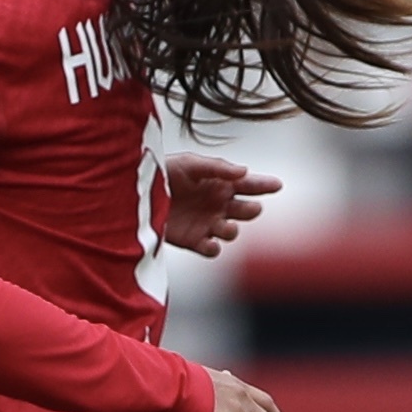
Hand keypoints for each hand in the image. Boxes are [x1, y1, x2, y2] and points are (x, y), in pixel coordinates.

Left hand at [164, 154, 281, 257]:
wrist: (136, 193)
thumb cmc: (163, 173)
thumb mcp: (189, 163)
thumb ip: (218, 167)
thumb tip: (244, 171)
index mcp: (220, 184)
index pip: (249, 186)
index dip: (264, 185)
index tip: (275, 184)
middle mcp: (218, 205)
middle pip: (246, 210)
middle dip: (251, 210)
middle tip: (250, 207)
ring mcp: (207, 223)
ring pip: (231, 231)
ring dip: (232, 230)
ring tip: (227, 225)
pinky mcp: (193, 240)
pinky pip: (211, 249)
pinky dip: (213, 248)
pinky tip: (210, 242)